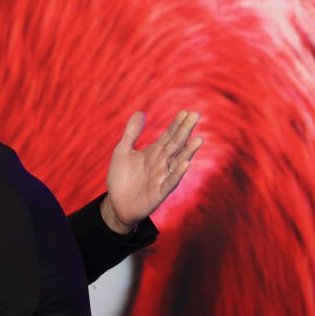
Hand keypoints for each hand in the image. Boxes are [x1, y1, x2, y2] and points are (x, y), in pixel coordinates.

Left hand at [101, 110, 203, 233]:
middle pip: (176, 144)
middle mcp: (162, 163)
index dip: (176, 124)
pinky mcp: (160, 192)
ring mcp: (162, 177)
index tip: (185, 112)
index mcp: (154, 152)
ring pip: (178, 162)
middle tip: (195, 115)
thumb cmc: (121, 178)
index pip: (168, 135)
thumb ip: (131, 134)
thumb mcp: (122, 152)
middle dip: (185, 131)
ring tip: (198, 139)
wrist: (116, 203)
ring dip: (188, 152)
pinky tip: (186, 163)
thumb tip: (140, 112)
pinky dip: (178, 173)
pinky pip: (171, 182)